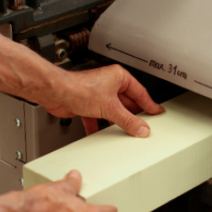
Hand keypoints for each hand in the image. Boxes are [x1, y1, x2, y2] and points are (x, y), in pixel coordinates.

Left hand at [43, 65, 163, 136]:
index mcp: (119, 77)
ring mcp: (98, 94)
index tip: (156, 112)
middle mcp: (109, 84)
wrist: (55, 92)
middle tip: (143, 125)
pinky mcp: (87, 104)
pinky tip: (100, 134)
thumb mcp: (110, 107)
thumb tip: (141, 128)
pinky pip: (98, 117)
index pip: (140, 93)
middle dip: (132, 115)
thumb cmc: (78, 88)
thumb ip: (128, 120)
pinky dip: (99, 126)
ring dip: (116, 121)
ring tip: (126, 131)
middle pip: (127, 103)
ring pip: (113, 110)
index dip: (149, 104)